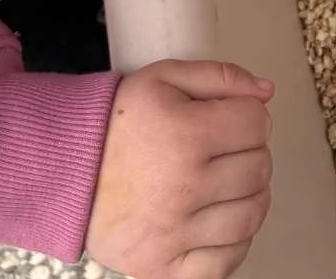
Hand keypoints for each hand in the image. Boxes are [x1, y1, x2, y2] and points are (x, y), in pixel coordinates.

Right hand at [86, 59, 273, 278]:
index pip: (256, 124)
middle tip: (228, 149)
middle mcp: (184, 188)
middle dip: (250, 152)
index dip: (249, 115)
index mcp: (186, 135)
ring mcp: (174, 234)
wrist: (68, 175)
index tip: (232, 118)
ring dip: (249, 196)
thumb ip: (220, 77)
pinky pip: (225, 263)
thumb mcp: (162, 79)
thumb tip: (267, 91)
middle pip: (258, 169)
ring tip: (228, 183)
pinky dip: (233, 243)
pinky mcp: (162, 269)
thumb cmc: (116, 124)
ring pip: (250, 216)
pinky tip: (218, 219)